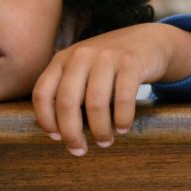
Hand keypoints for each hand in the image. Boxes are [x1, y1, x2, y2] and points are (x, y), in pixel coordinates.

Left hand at [32, 23, 190, 155]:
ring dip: (100, 130)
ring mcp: (106, 57)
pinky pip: (124, 99)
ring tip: (105, 141)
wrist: (147, 41)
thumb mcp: (81, 69)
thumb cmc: (109, 65)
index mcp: (63, 59)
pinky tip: (123, 128)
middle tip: (79, 150)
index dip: (46, 120)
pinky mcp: (131, 62)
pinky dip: (122, 119)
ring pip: (95, 103)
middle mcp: (81, 55)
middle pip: (67, 102)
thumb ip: (67, 90)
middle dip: (71, 133)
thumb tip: (57, 132)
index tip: (56, 138)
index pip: (42, 93)